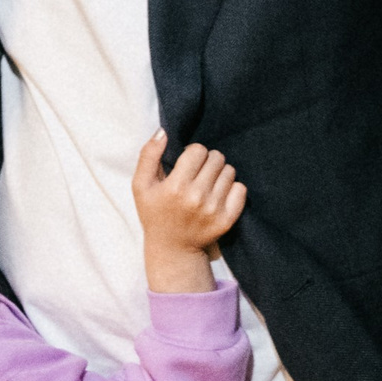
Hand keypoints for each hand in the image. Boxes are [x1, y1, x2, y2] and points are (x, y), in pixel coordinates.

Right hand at [131, 131, 243, 293]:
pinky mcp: (228, 219)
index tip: (187, 163)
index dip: (192, 153)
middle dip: (207, 161)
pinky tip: (218, 194)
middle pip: (217, 158)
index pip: (199, 150)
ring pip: (229, 171)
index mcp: (176, 187)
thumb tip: (163, 131)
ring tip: (207, 184)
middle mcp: (197, 197)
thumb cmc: (154, 213)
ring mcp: (215, 210)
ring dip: (219, 174)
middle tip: (198, 173)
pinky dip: (232, 188)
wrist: (172, 249)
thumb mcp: (140, 185)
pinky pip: (241, 189)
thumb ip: (148, 155)